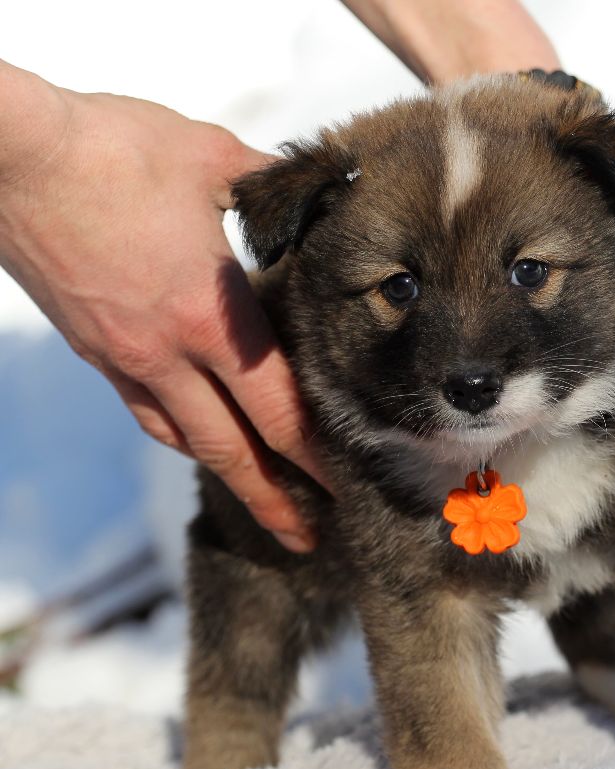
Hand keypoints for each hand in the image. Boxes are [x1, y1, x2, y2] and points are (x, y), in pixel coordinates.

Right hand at [0, 82, 321, 552]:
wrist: (5, 153)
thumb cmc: (111, 147)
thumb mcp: (209, 157)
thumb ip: (271, 183)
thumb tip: (320, 179)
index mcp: (209, 317)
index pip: (277, 409)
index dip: (314, 456)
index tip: (346, 487)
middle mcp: (166, 353)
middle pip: (231, 450)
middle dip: (273, 502)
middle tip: (308, 541)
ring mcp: (122, 356)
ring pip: (183, 437)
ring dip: (226, 475)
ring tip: (259, 500)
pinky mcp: (91, 347)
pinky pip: (144, 408)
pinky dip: (179, 432)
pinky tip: (196, 435)